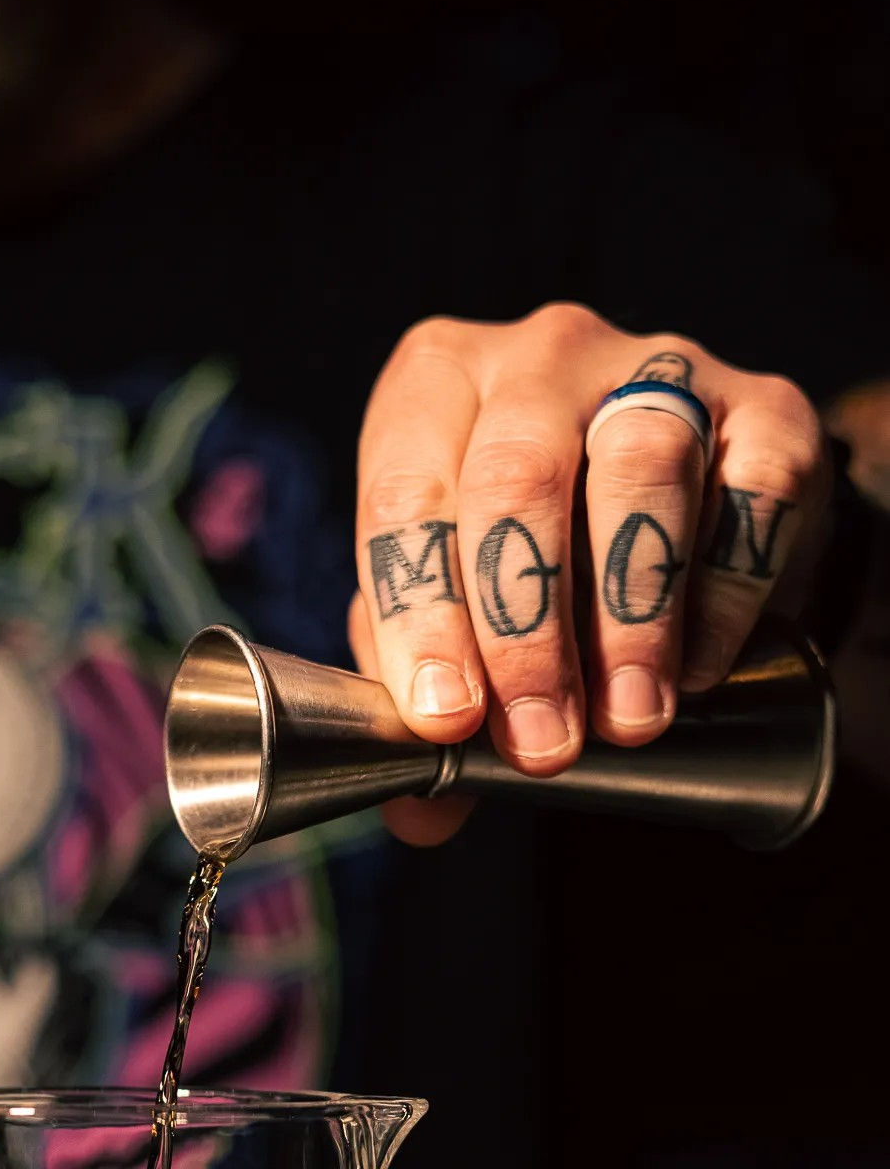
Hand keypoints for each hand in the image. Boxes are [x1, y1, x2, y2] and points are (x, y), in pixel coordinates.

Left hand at [351, 303, 827, 843]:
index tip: (446, 718)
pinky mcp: (761, 405)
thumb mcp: (452, 612)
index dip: (420, 614)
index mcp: (434, 384)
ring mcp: (656, 368)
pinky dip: (723, 592)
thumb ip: (426, 699)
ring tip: (628, 720)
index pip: (407, 493)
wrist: (668, 504)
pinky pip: (752, 490)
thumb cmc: (530, 555)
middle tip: (543, 741)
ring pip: (640, 470)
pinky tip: (696, 668)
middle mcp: (540, 353)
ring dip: (631, 615)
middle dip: (528, 630)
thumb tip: (422, 816)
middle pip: (520, 479)